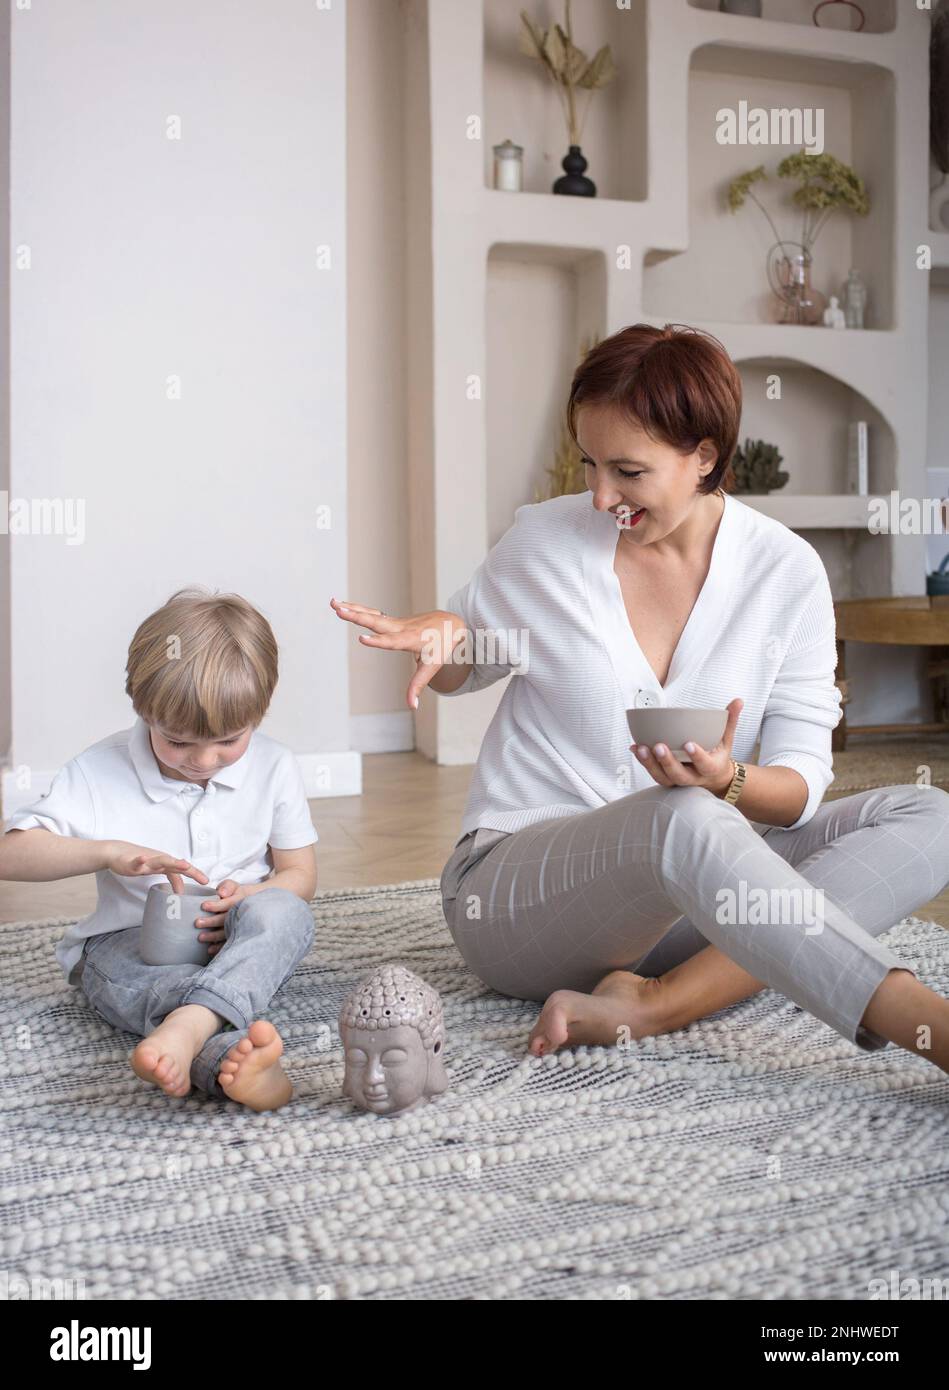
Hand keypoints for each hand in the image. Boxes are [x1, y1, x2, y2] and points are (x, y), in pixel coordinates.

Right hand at [105, 841, 209, 893]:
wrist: (116, 852)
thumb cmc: (140, 861)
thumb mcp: (157, 870)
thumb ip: (171, 876)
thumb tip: (182, 889)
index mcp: (165, 863)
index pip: (183, 869)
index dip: (195, 874)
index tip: (207, 882)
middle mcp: (158, 860)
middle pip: (178, 865)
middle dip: (191, 871)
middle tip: (204, 879)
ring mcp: (146, 860)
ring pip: (161, 861)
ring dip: (173, 863)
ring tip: (184, 865)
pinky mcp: (131, 862)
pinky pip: (137, 862)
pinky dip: (140, 861)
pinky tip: (143, 860)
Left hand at [193, 878, 248, 954]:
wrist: (255, 906)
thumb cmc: (238, 895)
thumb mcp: (235, 887)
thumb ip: (228, 886)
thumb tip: (221, 893)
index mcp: (242, 900)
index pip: (229, 903)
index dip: (216, 905)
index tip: (203, 906)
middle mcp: (243, 914)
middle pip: (227, 919)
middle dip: (212, 922)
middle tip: (197, 923)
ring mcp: (242, 927)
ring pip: (228, 932)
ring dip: (214, 936)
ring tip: (200, 937)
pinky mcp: (239, 936)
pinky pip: (230, 943)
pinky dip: (220, 947)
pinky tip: (210, 949)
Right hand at [330, 598, 467, 709]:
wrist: (450, 623)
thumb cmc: (442, 646)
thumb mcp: (432, 667)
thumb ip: (418, 686)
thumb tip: (413, 706)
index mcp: (409, 640)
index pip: (391, 641)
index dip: (377, 641)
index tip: (362, 638)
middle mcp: (400, 628)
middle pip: (375, 622)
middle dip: (356, 616)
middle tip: (338, 610)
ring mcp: (395, 622)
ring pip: (371, 615)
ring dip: (352, 609)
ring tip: (333, 603)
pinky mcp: (392, 620)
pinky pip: (372, 614)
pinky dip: (358, 608)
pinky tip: (342, 604)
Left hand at [631, 697, 742, 793]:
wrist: (713, 777)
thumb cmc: (717, 754)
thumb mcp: (727, 739)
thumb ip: (730, 721)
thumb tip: (738, 701)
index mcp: (711, 768)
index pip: (705, 765)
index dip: (697, 756)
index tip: (689, 744)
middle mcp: (693, 778)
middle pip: (679, 775)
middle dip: (668, 762)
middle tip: (659, 746)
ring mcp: (678, 780)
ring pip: (663, 777)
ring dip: (650, 764)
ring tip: (641, 748)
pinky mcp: (666, 778)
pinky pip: (653, 773)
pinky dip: (643, 761)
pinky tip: (635, 748)